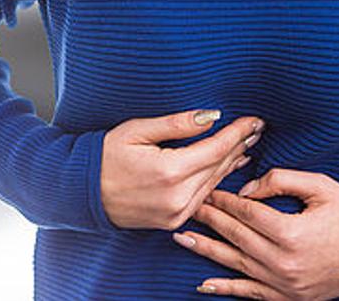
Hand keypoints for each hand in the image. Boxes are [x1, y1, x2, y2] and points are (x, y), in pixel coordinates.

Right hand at [99, 109, 264, 229]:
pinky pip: (203, 197)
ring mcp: (175, 213)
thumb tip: (212, 117)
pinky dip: (217, 180)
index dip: (237, 133)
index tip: (254, 120)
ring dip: (233, 162)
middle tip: (258, 127)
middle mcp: (176, 197)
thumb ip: (177, 124)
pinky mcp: (172, 221)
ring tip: (249, 143)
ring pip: (214, 183)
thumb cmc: (104, 157)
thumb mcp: (137, 131)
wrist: (80, 194)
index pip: (216, 149)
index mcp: (169, 171)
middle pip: (219, 166)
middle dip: (240, 145)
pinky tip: (228, 167)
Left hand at [172, 168, 338, 299]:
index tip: (208, 189)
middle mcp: (282, 260)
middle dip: (210, 219)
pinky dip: (225, 289)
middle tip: (189, 207)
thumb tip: (247, 189)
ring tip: (182, 238)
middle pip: (235, 236)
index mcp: (290, 231)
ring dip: (207, 250)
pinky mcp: (286, 296)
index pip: (246, 212)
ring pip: (235, 264)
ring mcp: (282, 282)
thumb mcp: (321, 187)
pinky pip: (249, 293)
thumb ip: (282, 180)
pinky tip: (204, 284)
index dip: (224, 199)